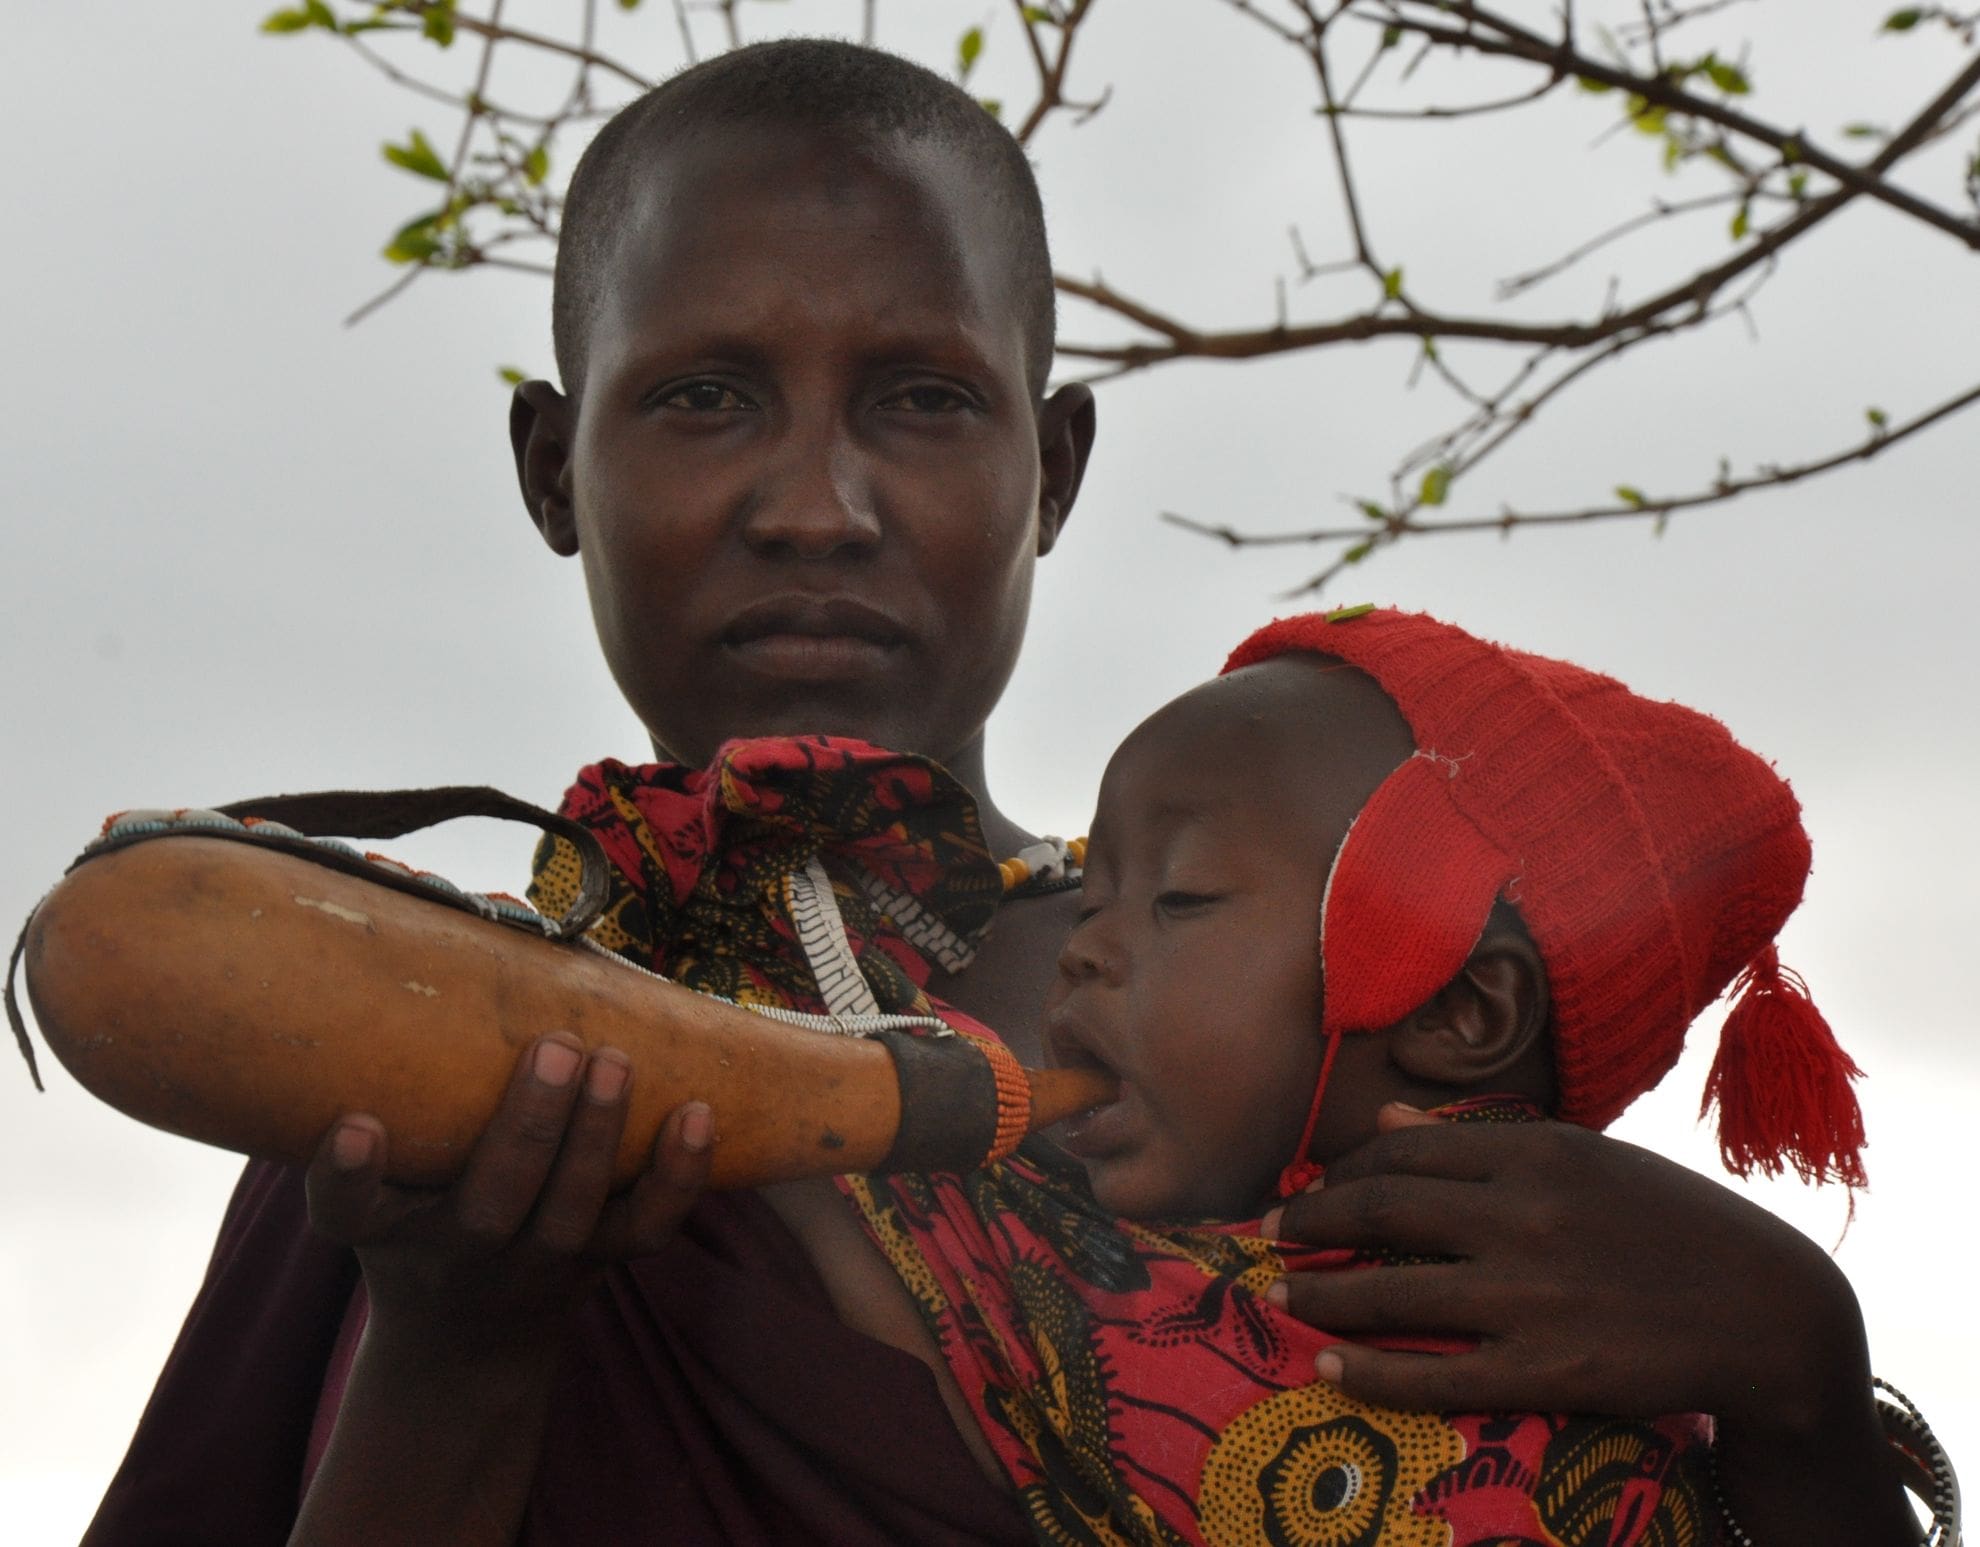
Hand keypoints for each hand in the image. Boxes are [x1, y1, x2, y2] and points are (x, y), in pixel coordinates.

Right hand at [304, 1033, 712, 1359]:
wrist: (466, 1343)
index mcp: (385, 1231)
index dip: (348, 1175)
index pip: (346, 1212)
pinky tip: (698, 1113)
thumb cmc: (415, 1223)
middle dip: (529, 1126)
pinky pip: (647, 1229)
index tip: (358, 1127)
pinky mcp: (601, 1261)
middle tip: (555, 1046)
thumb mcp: (379, 1182)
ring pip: (574, 1212)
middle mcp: (458, 1252)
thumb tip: (421, 943)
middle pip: (492, 1204)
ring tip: (615, 1060)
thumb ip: (395, 1100)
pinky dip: (679, 1176)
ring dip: (600, 1135)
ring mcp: (537, 1263)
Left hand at [1261, 1102, 1862, 1425]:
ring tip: (1281, 1301)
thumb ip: (1484, 1138)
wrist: (1771, 1314)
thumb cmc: (1675, 1225)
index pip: (1402, 1150)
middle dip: (1308, 1223)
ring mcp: (1530, 1294)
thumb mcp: (1588, 1159)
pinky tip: (1331, 1370)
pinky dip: (1370, 1371)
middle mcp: (1521, 1214)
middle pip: (1378, 1209)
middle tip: (1266, 1235)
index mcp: (1535, 1150)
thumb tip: (1387, 1118)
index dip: (1340, 1171)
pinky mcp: (1545, 1369)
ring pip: (1389, 1290)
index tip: (1307, 1186)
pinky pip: (1432, 1373)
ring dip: (1320, 1296)